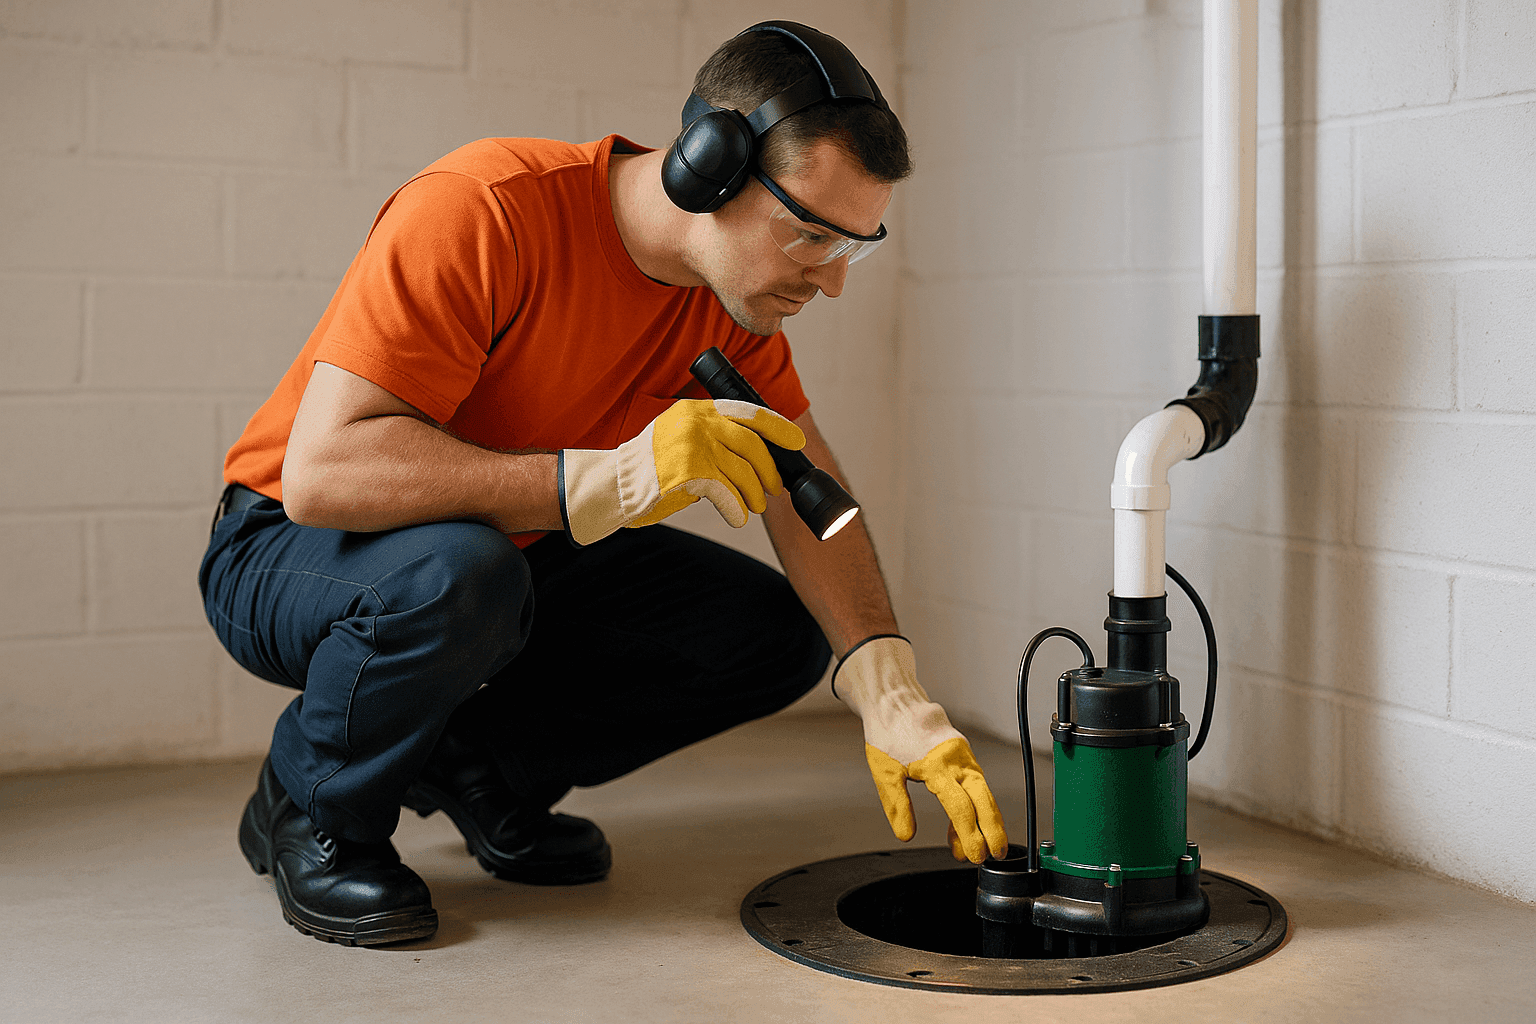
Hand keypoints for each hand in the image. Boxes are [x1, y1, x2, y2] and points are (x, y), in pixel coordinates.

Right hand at [560, 398, 805, 545]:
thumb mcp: (681, 438)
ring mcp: (693, 446)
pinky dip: (736, 510)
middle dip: (769, 471)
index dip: (778, 428)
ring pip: (743, 473)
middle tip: (774, 489)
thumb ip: (713, 438)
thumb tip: (757, 456)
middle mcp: (697, 422)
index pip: (748, 412)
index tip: (796, 442)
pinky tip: (737, 517)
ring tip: (755, 507)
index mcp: (698, 409)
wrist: (615, 485)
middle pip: (752, 446)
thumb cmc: (651, 469)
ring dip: (754, 495)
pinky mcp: (689, 473)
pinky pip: (727, 494)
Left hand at [834, 636, 1008, 863]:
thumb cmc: (888, 732)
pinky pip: (974, 782)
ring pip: (982, 791)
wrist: (893, 701)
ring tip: (982, 846)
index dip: (968, 833)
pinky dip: (973, 804)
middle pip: (983, 799)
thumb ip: (897, 806)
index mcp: (936, 765)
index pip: (959, 806)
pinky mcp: (962, 753)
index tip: (973, 854)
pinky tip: (962, 824)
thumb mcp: (885, 773)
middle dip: (993, 828)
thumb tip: (906, 834)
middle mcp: (955, 759)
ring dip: (985, 819)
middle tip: (996, 854)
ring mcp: (962, 755)